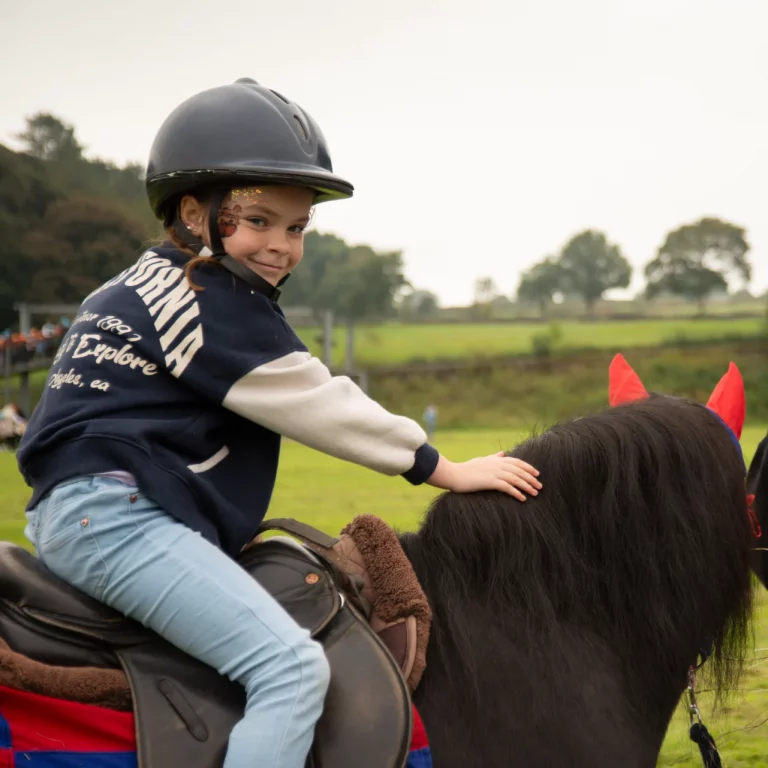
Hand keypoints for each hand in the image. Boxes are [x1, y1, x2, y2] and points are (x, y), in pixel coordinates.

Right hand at [427, 452, 541, 500]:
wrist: (453, 474)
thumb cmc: (465, 469)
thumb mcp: (481, 461)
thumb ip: (493, 457)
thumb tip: (502, 453)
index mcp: (496, 459)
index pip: (516, 462)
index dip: (528, 467)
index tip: (537, 474)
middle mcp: (497, 464)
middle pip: (519, 471)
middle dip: (531, 478)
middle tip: (540, 486)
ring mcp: (494, 473)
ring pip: (515, 479)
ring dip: (527, 486)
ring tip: (535, 493)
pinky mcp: (489, 481)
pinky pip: (507, 487)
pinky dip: (516, 492)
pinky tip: (522, 498)